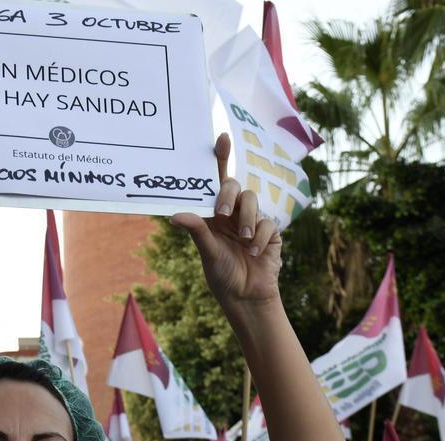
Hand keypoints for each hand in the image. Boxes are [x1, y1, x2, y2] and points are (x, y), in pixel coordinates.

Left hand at [171, 134, 282, 310]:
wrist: (246, 298)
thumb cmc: (222, 275)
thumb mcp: (207, 252)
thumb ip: (197, 231)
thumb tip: (175, 215)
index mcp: (215, 214)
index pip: (216, 181)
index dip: (221, 158)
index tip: (221, 138)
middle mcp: (233, 213)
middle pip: (235, 186)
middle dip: (229, 194)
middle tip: (222, 212)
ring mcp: (252, 221)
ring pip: (252, 200)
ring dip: (246, 218)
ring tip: (242, 239)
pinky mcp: (269, 233)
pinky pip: (267, 224)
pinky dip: (258, 238)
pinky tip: (253, 253)